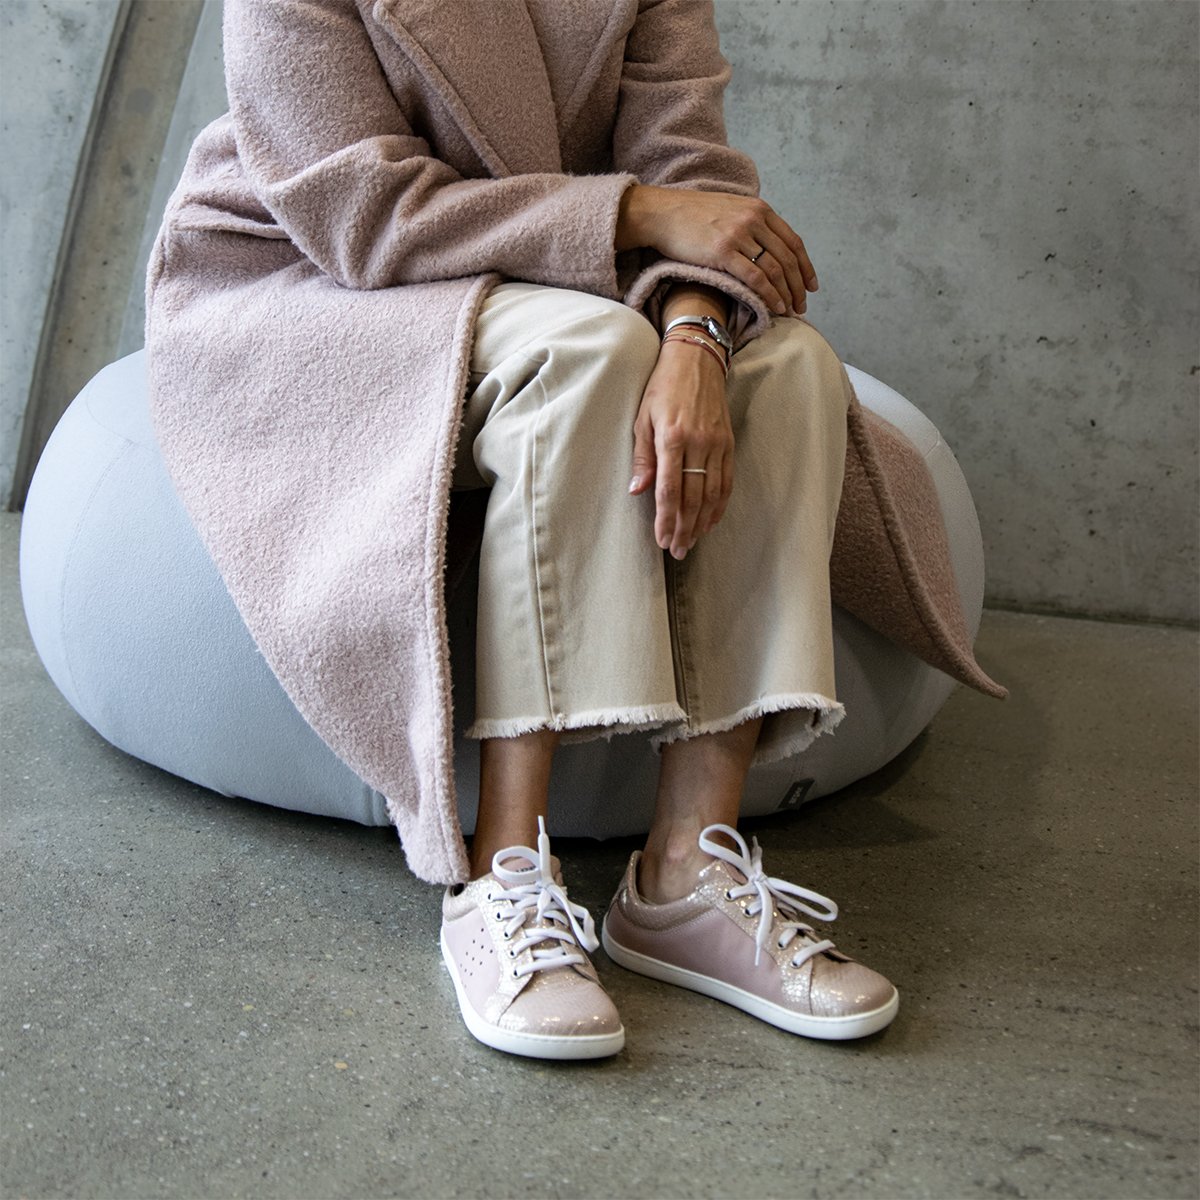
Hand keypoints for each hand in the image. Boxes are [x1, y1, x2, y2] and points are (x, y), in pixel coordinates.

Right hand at [617, 185, 817, 316]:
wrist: (662, 213)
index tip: (810, 286)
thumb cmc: (693, 216)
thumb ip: (751, 223)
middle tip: (802, 305)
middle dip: (798, 285)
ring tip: (790, 310)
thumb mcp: (730, 210)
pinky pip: (756, 278)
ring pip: (775, 270)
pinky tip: (775, 307)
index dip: (805, 267)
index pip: (793, 242)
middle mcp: (754, 219)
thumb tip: (766, 246)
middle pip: (788, 258)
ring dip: (786, 293)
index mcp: (759, 210)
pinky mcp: (723, 252)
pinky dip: (769, 295)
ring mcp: (739, 235)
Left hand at [629, 338, 733, 559]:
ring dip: (701, 522)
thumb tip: (637, 492)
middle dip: (684, 528)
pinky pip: (726, 481)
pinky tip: (710, 521)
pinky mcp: (728, 443)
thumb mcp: (642, 418)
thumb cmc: (662, 387)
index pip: (669, 490)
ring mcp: (717, 444)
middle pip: (692, 498)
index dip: (666, 519)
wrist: (697, 359)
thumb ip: (641, 457)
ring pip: (712, 494)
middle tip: (678, 551)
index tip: (662, 540)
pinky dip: (719, 505)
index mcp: (671, 438)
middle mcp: (698, 443)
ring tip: (692, 542)